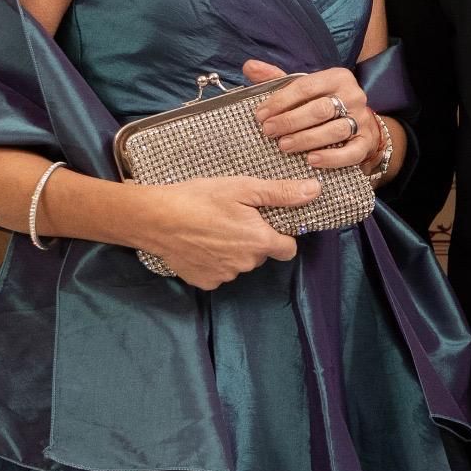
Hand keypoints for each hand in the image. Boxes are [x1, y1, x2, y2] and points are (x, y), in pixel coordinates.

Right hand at [136, 174, 321, 289]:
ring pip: (239, 263)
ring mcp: (224, 276)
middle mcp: (246, 264)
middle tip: (233, 217)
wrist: (155, 218)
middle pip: (261, 254)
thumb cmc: (200, 199)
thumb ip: (281, 193)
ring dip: (232, 249)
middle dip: (253, 238)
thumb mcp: (243, 188)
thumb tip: (315, 191)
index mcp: (260, 242)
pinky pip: (218, 272)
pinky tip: (200, 242)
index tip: (267, 222)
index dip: (281, 235)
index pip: (288, 249)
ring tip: (212, 228)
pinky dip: (213, 260)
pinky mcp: (204, 281)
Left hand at [243, 59, 381, 170]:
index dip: (280, 101)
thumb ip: (277, 79)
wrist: (357, 123)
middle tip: (268, 131)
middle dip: (290, 121)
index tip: (260, 115)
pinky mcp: (366, 142)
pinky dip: (331, 158)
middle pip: (320, 109)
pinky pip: (351, 152)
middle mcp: (353, 96)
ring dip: (306, 139)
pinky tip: (312, 160)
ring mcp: (362, 120)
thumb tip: (249, 66)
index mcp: (336, 77)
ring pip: (335, 130)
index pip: (305, 87)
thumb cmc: (323, 103)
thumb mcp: (303, 88)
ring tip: (284, 146)